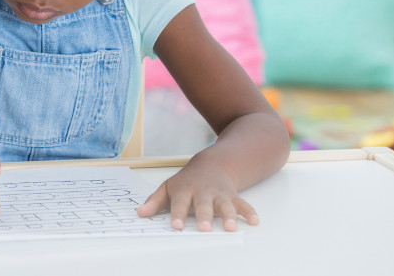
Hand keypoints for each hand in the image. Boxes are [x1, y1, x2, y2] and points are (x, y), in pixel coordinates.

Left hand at [136, 160, 257, 231]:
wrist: (212, 164)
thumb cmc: (187, 181)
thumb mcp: (168, 187)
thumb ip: (155, 201)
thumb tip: (139, 213)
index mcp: (185, 191)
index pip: (180, 204)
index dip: (178, 215)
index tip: (177, 226)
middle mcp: (203, 192)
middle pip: (204, 205)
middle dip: (204, 216)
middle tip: (204, 228)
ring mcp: (219, 194)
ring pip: (225, 205)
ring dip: (229, 216)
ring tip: (231, 227)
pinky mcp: (233, 196)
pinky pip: (243, 204)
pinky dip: (249, 212)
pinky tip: (254, 221)